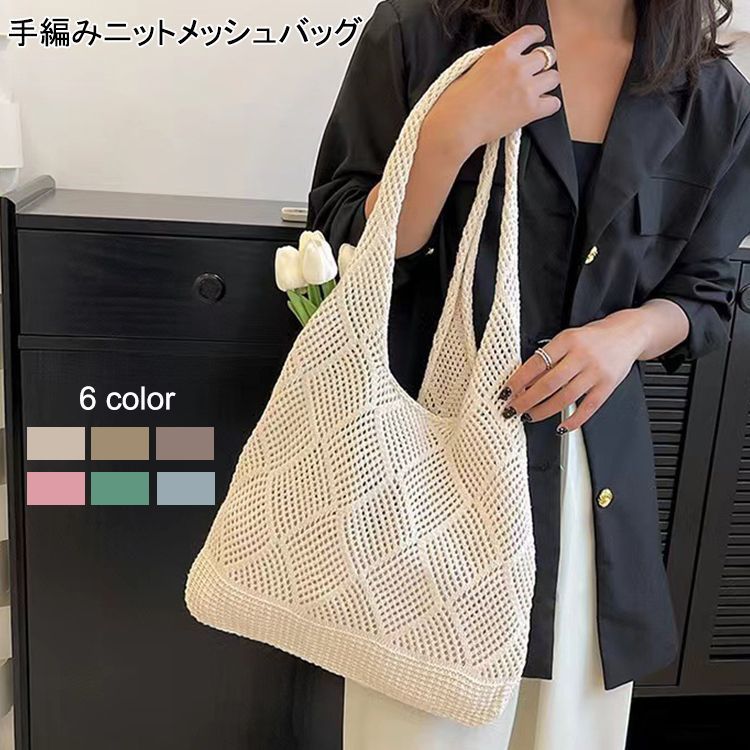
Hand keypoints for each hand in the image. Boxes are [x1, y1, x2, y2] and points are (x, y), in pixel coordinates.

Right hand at [425, 25, 560, 158]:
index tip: (538, 40)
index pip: (531, 34)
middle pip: (547, 56)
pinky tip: (538, 107)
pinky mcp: (531, 110)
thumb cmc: (456, 102)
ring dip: (546, 83)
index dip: (538, 36)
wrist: (456, 126)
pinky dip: (548, 105)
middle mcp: (518, 67)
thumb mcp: (473, 68)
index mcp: (502, 53)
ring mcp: (526, 88)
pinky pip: (553, 103)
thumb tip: (507, 64)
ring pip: (554, 78)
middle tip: (535, 73)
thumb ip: (495, 62)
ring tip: (535, 91)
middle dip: (541, 64)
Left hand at [498, 310, 649, 432]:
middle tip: (513, 409)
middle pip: (548, 384)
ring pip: (565, 398)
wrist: (629, 334)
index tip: (506, 391)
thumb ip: (550, 355)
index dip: (518, 380)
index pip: (536, 363)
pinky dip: (573, 420)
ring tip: (529, 416)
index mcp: (567, 341)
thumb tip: (525, 379)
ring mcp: (596, 373)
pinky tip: (560, 426)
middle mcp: (582, 356)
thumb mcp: (568, 338)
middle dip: (527, 400)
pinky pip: (588, 408)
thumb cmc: (594, 337)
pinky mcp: (607, 386)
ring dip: (543, 411)